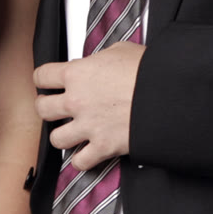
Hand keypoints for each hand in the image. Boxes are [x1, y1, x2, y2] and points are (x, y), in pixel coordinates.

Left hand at [33, 42, 142, 171]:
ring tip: (71, 133)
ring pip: (56, 139)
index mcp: (77, 74)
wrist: (170, 93)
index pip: (42, 76)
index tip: (47, 83)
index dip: (43, 80)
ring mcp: (88, 126)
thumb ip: (99, 59)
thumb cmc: (149, 70)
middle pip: (43, 109)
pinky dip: (82, 160)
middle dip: (47, 108)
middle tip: (55, 108)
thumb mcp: (120, 51)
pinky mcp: (103, 146)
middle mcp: (77, 101)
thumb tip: (96, 64)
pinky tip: (87, 153)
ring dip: (62, 136)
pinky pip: (80, 162)